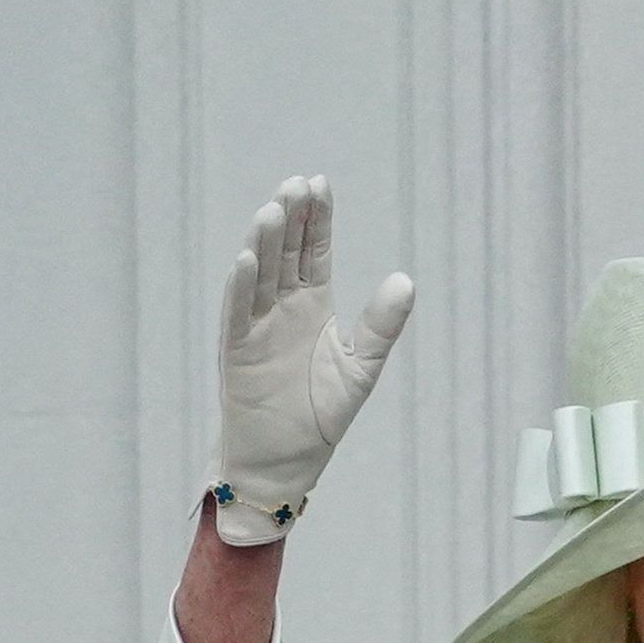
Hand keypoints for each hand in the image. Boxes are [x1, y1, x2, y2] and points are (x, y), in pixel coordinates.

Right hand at [211, 178, 414, 544]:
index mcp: (312, 306)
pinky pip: (238, 311)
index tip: (320, 183)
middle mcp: (281, 307)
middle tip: (299, 183)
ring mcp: (255, 325)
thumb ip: (382, 325)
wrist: (285, 459)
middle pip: (285, 253)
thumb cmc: (319, 415)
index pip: (314, 252)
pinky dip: (242, 286)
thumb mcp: (362, 366)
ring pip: (259, 274)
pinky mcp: (237, 349)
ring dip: (265, 242)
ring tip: (274, 210)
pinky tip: (249, 259)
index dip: (318, 220)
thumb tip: (405, 281)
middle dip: (292, 219)